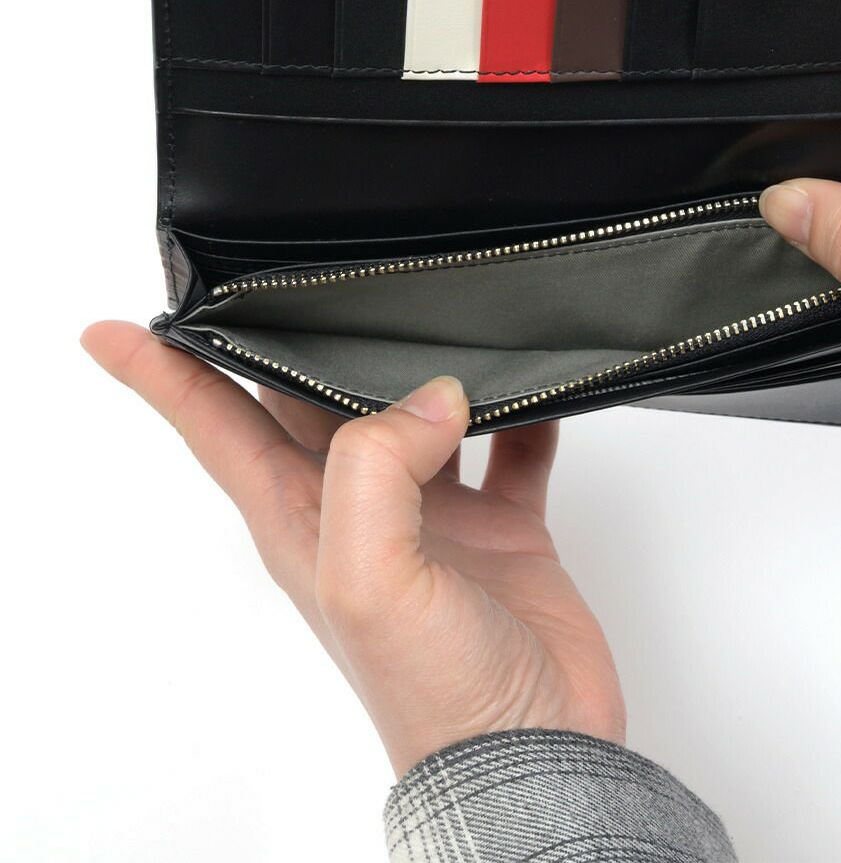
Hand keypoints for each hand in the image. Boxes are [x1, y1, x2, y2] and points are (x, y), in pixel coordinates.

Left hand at [82, 323, 624, 775]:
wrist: (536, 748)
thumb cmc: (437, 693)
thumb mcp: (367, 582)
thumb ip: (376, 471)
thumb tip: (432, 395)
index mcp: (303, 520)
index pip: (217, 429)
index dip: (164, 378)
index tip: (117, 329)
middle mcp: (360, 511)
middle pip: (312, 403)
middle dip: (299, 342)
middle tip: (302, 275)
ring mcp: (434, 516)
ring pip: (415, 414)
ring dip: (422, 366)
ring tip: (435, 306)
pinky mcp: (501, 526)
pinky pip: (512, 449)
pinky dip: (524, 414)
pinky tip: (539, 384)